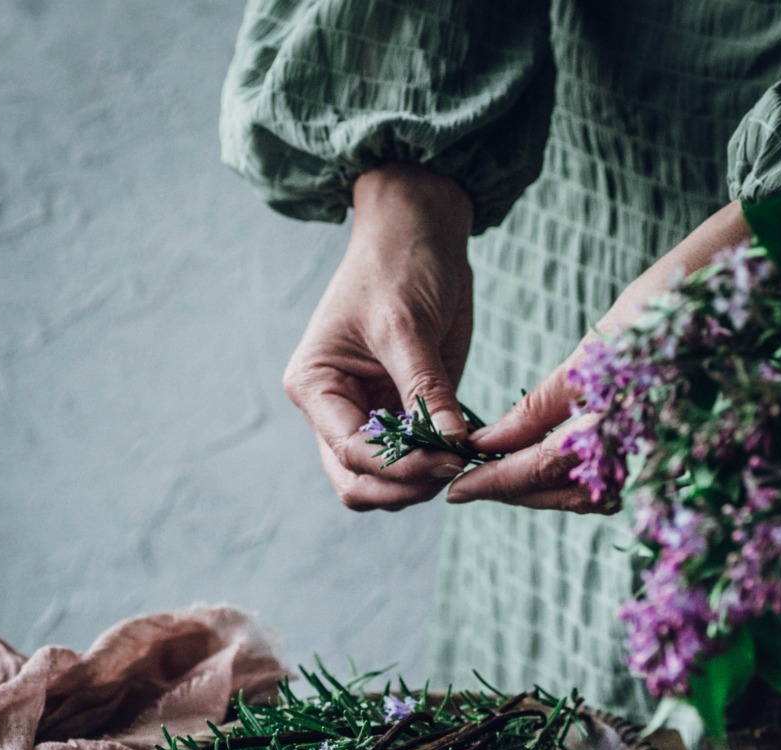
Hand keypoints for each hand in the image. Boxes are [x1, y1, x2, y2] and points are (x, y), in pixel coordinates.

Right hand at [283, 164, 473, 509]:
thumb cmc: (398, 264)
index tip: (449, 458)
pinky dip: (436, 465)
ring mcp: (367, 417)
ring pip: (383, 483)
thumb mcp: (408, 325)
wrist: (418, 230)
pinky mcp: (402, 415)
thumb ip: (426, 389)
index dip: (400, 467)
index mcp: (315, 387)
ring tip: (462, 457)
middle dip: (405, 486)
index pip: (351, 453)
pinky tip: (464, 448)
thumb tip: (452, 443)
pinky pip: (413, 460)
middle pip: (358, 483)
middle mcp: (334, 411)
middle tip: (455, 467)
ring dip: (420, 483)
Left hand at [447, 200, 751, 512]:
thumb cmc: (674, 304)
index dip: (496, 481)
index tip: (457, 488)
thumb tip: (493, 442)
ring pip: (588, 495)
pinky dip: (574, 481)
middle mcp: (645, 451)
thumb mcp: (601, 348)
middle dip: (513, 491)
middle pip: (563, 492)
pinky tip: (544, 469)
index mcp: (625, 422)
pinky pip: (615, 484)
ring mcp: (662, 459)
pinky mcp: (670, 455)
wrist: (748, 285)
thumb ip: (548, 404)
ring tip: (498, 478)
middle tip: (468, 486)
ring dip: (541, 490)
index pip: (543, 467)